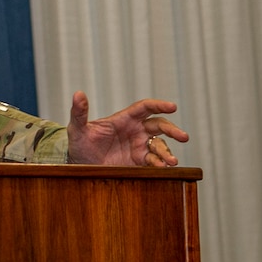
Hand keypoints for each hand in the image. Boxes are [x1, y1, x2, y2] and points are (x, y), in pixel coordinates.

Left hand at [66, 91, 188, 165]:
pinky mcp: (138, 161)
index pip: (145, 107)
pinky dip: (160, 163)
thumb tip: (78, 94)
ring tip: (172, 161)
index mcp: (124, 119)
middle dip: (172, 130)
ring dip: (167, 152)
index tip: (173, 106)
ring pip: (159, 144)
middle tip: (183, 137)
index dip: (159, 105)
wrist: (79, 165)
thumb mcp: (78, 128)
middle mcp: (135, 130)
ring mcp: (138, 146)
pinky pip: (153, 160)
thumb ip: (79, 112)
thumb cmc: (79, 143)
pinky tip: (163, 167)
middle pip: (159, 125)